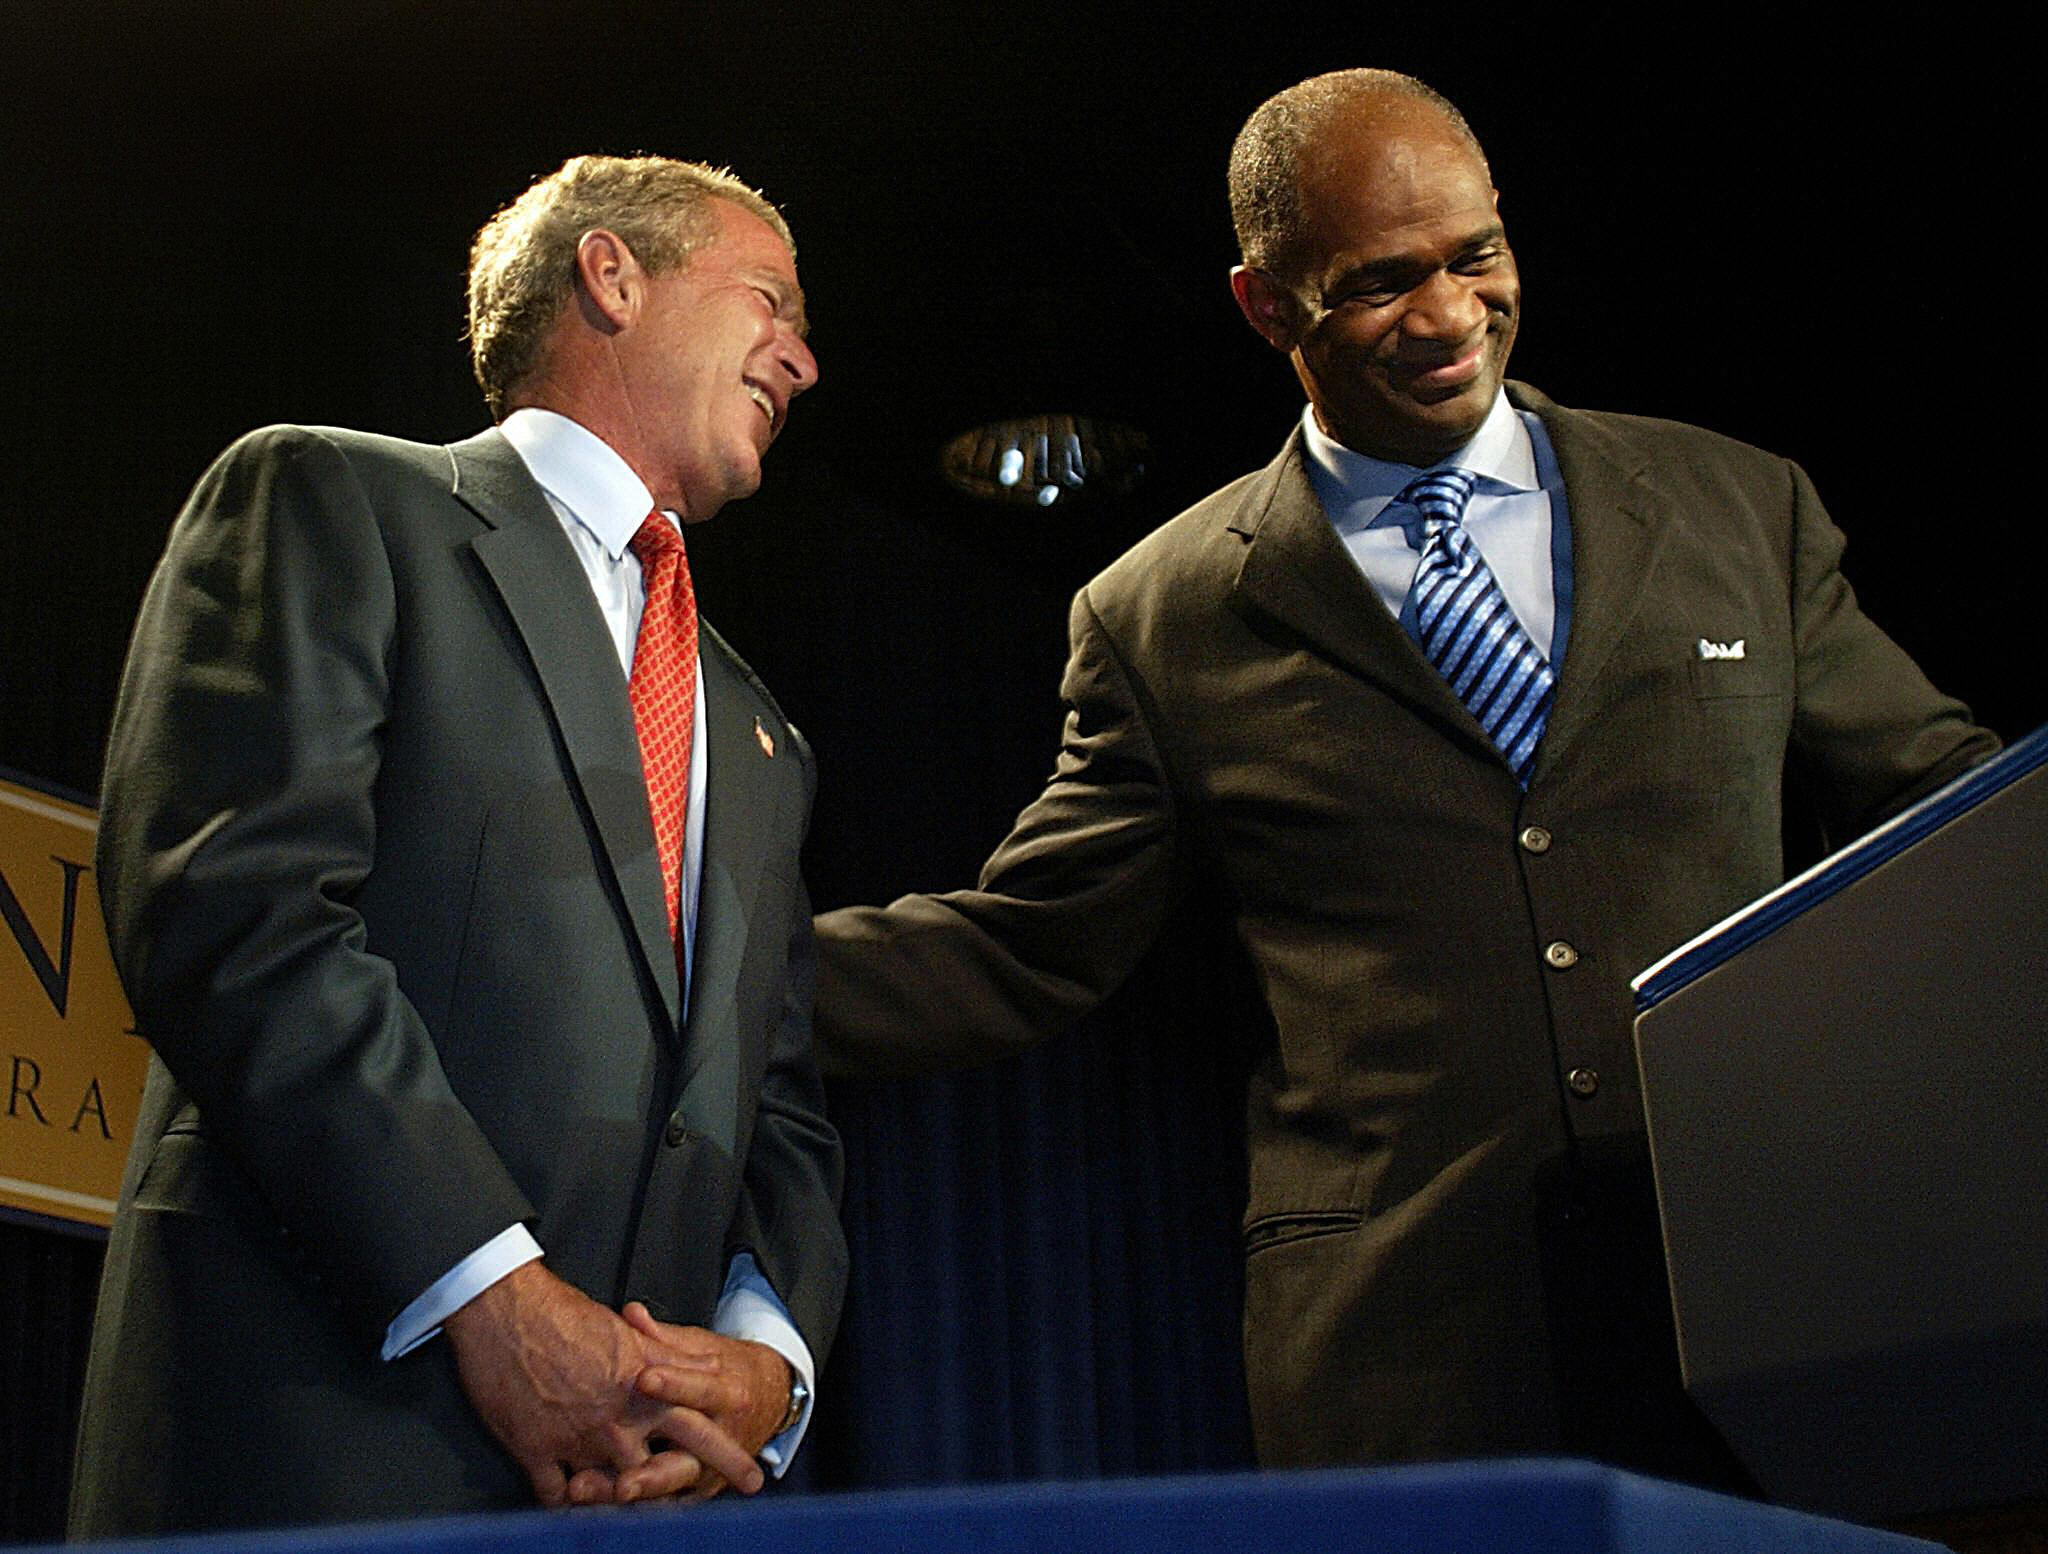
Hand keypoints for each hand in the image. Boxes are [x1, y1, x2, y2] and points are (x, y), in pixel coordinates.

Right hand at [442, 1262, 762, 1507]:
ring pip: (609, 1492)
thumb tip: (713, 1369)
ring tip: (634, 1517)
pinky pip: (556, 1495)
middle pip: (662, 1471)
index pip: (699, 1431)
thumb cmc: (570, 1317)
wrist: (509, 1313)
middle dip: (688, 1495)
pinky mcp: (535, 1451)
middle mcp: (617, 1423)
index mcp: (646, 1392)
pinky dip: (565, 1503)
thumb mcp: (631, 1336)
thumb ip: (674, 1358)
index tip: (755, 1480)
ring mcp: (576, 1441)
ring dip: (619, 1503)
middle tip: (711, 1510)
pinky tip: (572, 1507)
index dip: (728, 1456)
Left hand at [602, 1304, 793, 1502]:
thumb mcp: (703, 1347)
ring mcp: (713, 1468)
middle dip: (653, 1472)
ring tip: (607, 1493)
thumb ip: (664, 1337)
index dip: (673, 1384)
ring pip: (674, 1485)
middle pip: (689, 1456)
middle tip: (624, 1481)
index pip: (700, 1389)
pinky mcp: (701, 1489)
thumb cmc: (728, 1368)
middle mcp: (726, 1437)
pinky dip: (639, 1504)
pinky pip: (668, 1502)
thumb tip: (631, 1313)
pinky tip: (605, 1504)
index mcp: (730, 1394)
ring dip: (639, 1492)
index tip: (642, 1378)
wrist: (771, 1398)